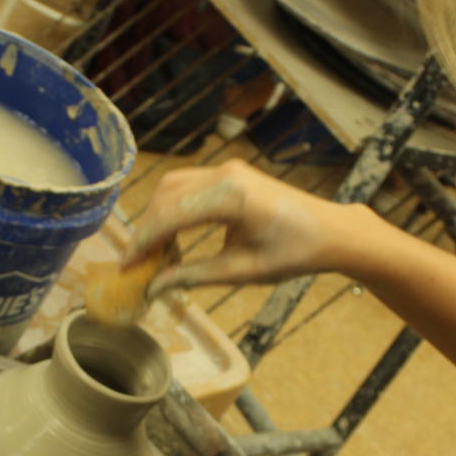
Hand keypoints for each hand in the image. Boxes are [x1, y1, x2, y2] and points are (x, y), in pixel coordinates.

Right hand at [127, 160, 356, 294]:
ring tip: (153, 253)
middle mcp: (225, 174)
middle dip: (145, 230)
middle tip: (136, 264)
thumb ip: (194, 276)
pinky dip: (172, 208)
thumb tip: (154, 287)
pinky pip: (188, 185)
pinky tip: (172, 237)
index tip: (126, 267)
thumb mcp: (242, 271)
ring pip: (172, 186)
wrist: (329, 231)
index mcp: (231, 197)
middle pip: (165, 195)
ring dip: (156, 217)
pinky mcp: (229, 172)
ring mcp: (227, 168)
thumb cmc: (294, 253)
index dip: (143, 242)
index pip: (170, 215)